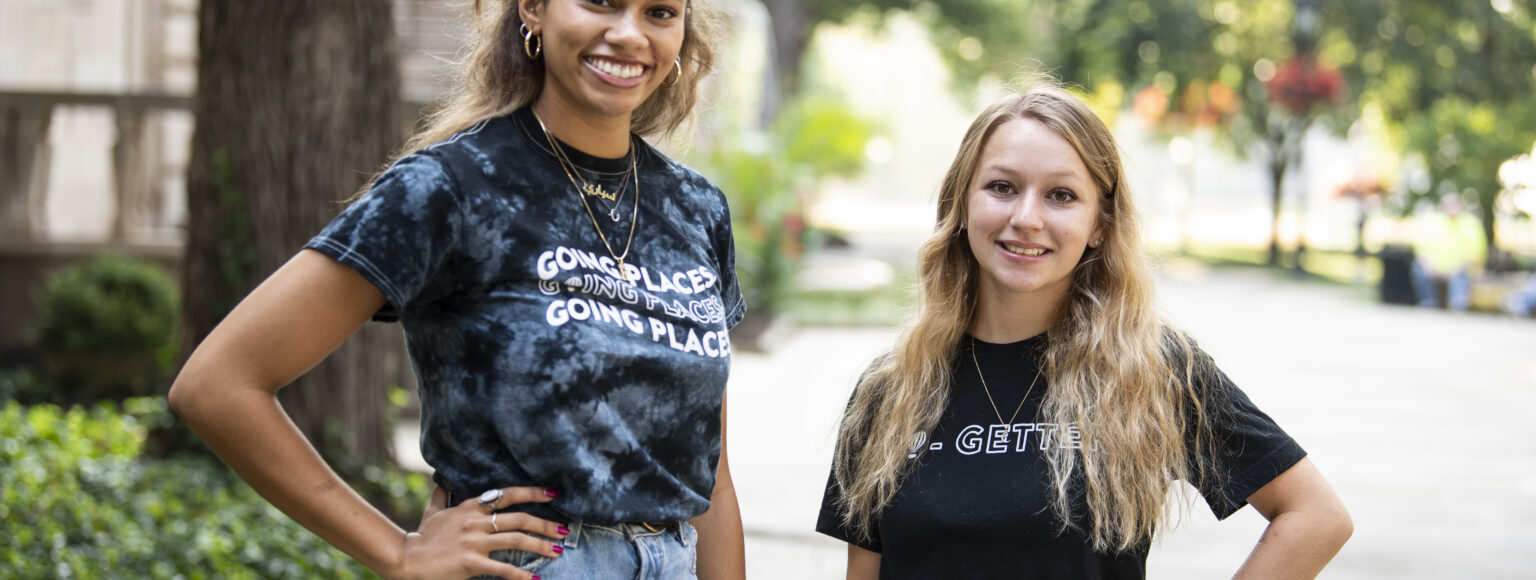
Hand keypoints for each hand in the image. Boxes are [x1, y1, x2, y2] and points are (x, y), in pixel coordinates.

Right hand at [392, 485, 568, 579]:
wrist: (406, 559)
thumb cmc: (420, 538)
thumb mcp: (432, 513)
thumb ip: (441, 497)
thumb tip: (441, 481)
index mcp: (470, 507)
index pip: (507, 494)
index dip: (533, 492)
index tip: (553, 493)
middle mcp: (475, 521)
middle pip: (520, 518)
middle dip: (546, 524)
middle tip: (564, 530)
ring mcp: (474, 542)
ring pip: (517, 540)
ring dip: (541, 545)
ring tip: (557, 551)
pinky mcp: (471, 563)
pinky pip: (503, 569)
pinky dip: (521, 575)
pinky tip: (534, 579)